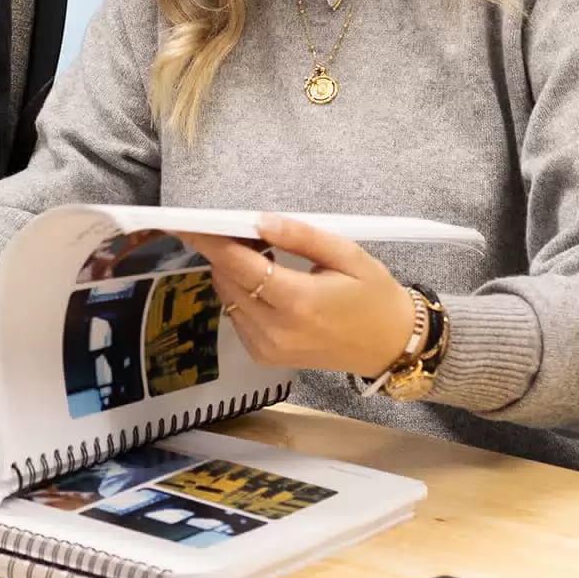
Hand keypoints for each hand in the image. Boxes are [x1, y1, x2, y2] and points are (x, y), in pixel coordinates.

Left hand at [191, 215, 417, 378]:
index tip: (189, 224)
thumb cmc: (374, 296)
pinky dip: (241, 294)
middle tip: (239, 229)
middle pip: (227, 281)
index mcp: (298, 302)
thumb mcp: (347, 255)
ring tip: (259, 254)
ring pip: (227, 299)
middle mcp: (276, 330)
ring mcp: (268, 348)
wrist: (389, 346)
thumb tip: (259, 221)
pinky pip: (237, 317)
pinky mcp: (265, 357)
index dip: (211, 242)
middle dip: (223, 252)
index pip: (239, 266)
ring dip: (231, 273)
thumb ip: (301, 236)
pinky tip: (265, 282)